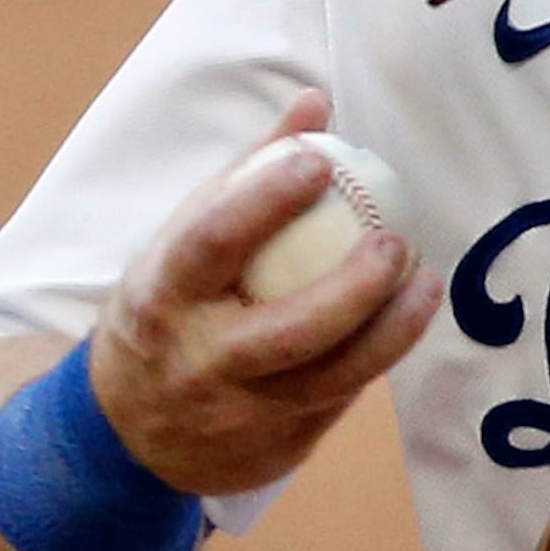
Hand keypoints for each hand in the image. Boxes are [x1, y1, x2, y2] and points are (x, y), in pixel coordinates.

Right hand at [88, 91, 442, 495]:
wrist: (122, 432)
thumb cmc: (169, 308)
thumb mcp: (182, 241)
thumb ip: (250, 170)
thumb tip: (317, 100)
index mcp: (163, 296)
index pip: (213, 241)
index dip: (266, 198)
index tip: (320, 162)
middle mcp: (197, 362)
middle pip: (291, 330)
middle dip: (355, 288)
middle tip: (397, 242)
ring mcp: (237, 416)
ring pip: (332, 378)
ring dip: (393, 331)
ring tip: (426, 283)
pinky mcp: (273, 450)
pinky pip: (337, 400)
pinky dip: (371, 358)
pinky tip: (399, 322)